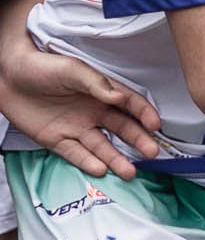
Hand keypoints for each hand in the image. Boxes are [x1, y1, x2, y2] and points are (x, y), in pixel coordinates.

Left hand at [0, 43, 161, 179]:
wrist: (8, 77)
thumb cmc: (42, 67)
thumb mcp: (72, 69)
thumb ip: (97, 84)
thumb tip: (120, 98)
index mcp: (101, 92)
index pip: (129, 104)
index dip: (144, 113)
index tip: (155, 125)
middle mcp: (93, 111)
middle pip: (121, 129)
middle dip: (138, 140)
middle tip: (152, 152)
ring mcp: (76, 127)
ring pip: (101, 147)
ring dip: (117, 159)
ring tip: (130, 172)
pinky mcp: (57, 140)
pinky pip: (75, 154)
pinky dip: (88, 162)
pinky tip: (101, 169)